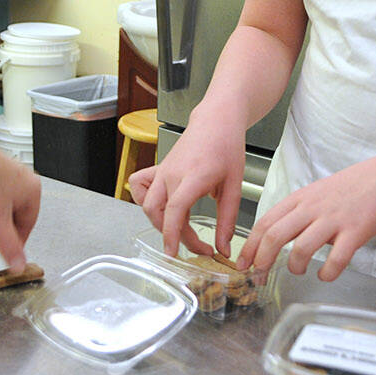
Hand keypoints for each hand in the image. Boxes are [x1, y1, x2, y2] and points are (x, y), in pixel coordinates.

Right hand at [131, 119, 244, 257]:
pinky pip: (140, 186)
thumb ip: (228, 220)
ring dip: (159, 222)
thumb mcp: (235, 186)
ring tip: (181, 230)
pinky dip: (144, 200)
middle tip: (198, 246)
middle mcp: (173, 173)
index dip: (172, 234)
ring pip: (147, 203)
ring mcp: (162, 170)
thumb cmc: (227, 147)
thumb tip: (223, 248)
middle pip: (159, 212)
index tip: (174, 253)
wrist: (216, 121)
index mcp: (194, 175)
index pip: (175, 209)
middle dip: (174, 236)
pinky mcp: (158, 169)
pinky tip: (161, 206)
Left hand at [239, 153, 375, 281]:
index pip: (265, 222)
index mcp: (301, 198)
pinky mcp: (355, 232)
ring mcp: (333, 220)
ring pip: (301, 248)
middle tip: (258, 275)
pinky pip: (335, 259)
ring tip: (298, 271)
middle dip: (261, 260)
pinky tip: (326, 275)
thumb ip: (299, 211)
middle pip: (274, 236)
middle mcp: (312, 208)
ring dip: (294, 266)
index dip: (250, 246)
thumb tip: (281, 235)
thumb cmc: (355, 186)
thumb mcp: (318, 192)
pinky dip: (327, 273)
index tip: (242, 262)